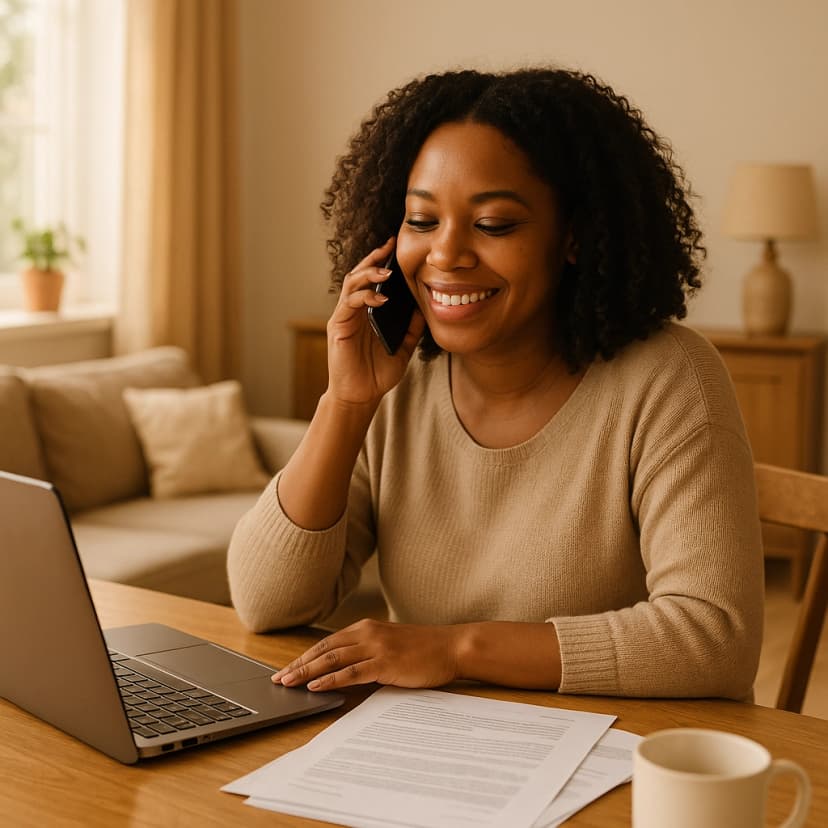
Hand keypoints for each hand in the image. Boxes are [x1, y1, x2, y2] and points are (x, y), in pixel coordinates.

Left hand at [272, 620, 460, 690]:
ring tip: (288, 683)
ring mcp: (376, 647)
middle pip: (324, 650)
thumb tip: (345, 668)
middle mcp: (367, 633)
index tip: (287, 668)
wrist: (451, 646)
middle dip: (298, 665)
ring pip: (332, 660)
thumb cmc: (424, 649)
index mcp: (366, 627)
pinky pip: (350, 672)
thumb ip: (368, 650)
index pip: (327, 642)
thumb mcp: (390, 644)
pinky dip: (330, 680)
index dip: (305, 656)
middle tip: (278, 679)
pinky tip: (315, 687)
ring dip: (307, 672)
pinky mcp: (385, 663)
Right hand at [326, 237, 424, 406]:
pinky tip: (381, 297)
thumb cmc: (377, 373)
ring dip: (368, 273)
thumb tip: (424, 308)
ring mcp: (344, 317)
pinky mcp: (338, 327)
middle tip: (389, 246)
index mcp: (366, 312)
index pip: (371, 280)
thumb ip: (412, 328)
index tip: (395, 247)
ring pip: (351, 283)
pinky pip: (349, 303)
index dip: (380, 262)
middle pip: (358, 274)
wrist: (360, 396)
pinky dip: (364, 296)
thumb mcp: (403, 348)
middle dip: (373, 258)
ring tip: (387, 271)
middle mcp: (352, 311)